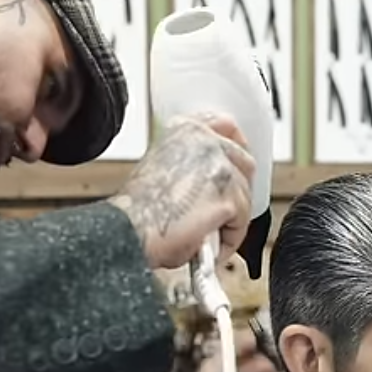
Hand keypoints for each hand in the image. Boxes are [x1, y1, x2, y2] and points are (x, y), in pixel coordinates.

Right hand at [110, 115, 256, 269]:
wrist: (127, 230)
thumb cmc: (137, 209)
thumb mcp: (160, 165)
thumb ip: (189, 161)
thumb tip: (210, 177)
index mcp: (186, 130)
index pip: (226, 126)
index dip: (236, 147)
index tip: (236, 165)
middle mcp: (205, 142)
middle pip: (243, 164)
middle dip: (237, 191)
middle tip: (222, 212)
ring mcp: (219, 168)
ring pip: (244, 198)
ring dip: (231, 219)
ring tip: (208, 234)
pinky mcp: (228, 199)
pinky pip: (241, 223)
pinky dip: (228, 238)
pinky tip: (209, 244)